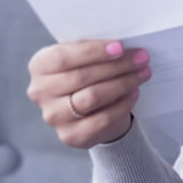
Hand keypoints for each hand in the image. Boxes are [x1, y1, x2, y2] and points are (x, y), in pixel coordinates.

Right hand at [25, 38, 151, 148]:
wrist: (87, 111)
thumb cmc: (85, 76)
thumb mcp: (81, 58)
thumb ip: (91, 50)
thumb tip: (119, 46)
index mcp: (39, 66)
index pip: (63, 57)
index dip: (92, 52)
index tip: (120, 47)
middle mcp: (40, 92)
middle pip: (81, 77)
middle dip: (116, 66)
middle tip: (141, 58)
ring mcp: (53, 116)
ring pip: (92, 97)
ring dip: (122, 83)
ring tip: (142, 73)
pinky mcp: (69, 136)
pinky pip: (102, 119)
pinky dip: (122, 104)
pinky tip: (134, 93)